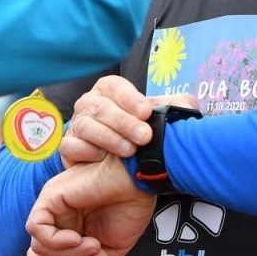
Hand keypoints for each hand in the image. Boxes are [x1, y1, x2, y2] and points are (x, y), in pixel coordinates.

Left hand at [24, 157, 153, 255]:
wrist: (138, 181)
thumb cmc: (129, 207)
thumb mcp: (113, 249)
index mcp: (68, 229)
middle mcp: (56, 217)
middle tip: (98, 255)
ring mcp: (50, 205)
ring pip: (39, 247)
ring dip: (69, 255)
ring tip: (95, 246)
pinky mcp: (49, 196)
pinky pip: (36, 228)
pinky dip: (56, 241)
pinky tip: (78, 238)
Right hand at [61, 76, 199, 167]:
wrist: (116, 169)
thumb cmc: (136, 136)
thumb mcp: (157, 120)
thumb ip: (173, 107)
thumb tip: (188, 105)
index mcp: (110, 92)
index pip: (114, 86)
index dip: (129, 97)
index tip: (146, 112)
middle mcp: (90, 105)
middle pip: (100, 106)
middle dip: (123, 121)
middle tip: (144, 136)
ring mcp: (77, 126)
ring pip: (85, 125)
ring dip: (108, 138)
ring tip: (129, 151)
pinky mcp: (68, 148)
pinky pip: (70, 146)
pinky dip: (85, 150)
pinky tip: (101, 158)